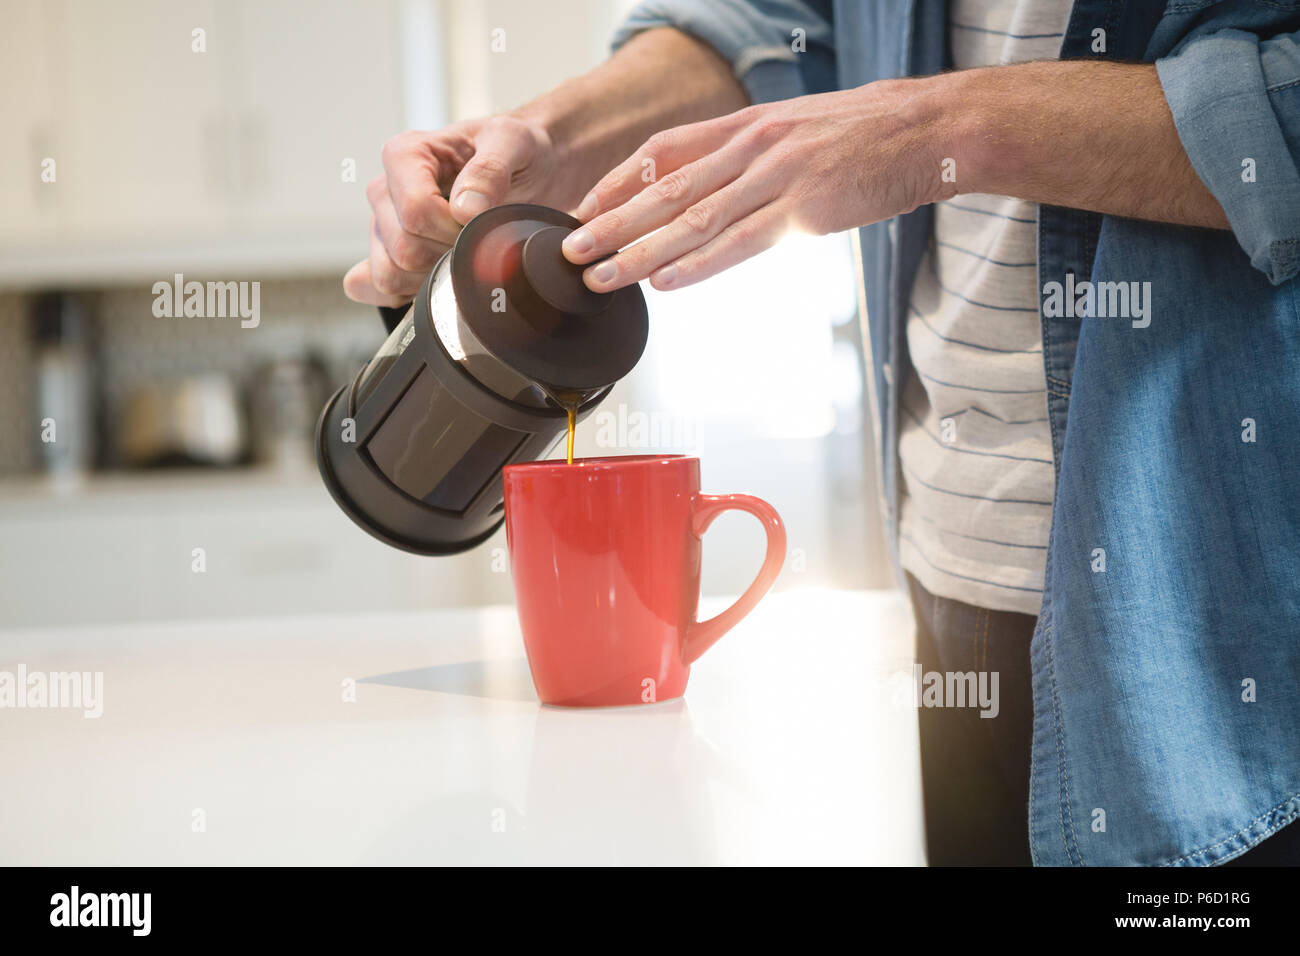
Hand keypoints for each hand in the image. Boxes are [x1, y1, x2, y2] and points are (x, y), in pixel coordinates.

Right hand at [344, 115, 559, 305]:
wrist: (530, 171)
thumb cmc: (516, 153)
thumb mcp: (513, 144)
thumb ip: (490, 170)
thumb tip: (464, 210)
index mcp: (405, 156)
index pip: (415, 212)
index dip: (453, 230)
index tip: (480, 224)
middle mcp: (385, 191)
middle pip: (404, 249)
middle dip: (448, 255)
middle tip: (478, 240)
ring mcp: (382, 226)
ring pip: (390, 275)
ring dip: (432, 277)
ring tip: (463, 255)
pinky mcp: (386, 255)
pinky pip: (375, 288)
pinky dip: (406, 295)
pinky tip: (438, 279)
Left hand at [561, 81, 949, 291]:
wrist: (926, 129)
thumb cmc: (867, 135)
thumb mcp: (798, 130)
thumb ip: (755, 157)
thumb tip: (722, 189)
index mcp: (747, 124)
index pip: (665, 151)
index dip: (619, 181)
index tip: (586, 207)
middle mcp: (752, 147)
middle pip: (665, 189)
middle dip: (611, 223)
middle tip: (571, 250)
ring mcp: (776, 176)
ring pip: (691, 220)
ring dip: (640, 253)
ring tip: (602, 277)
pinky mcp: (803, 210)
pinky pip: (738, 243)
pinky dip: (696, 265)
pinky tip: (665, 282)